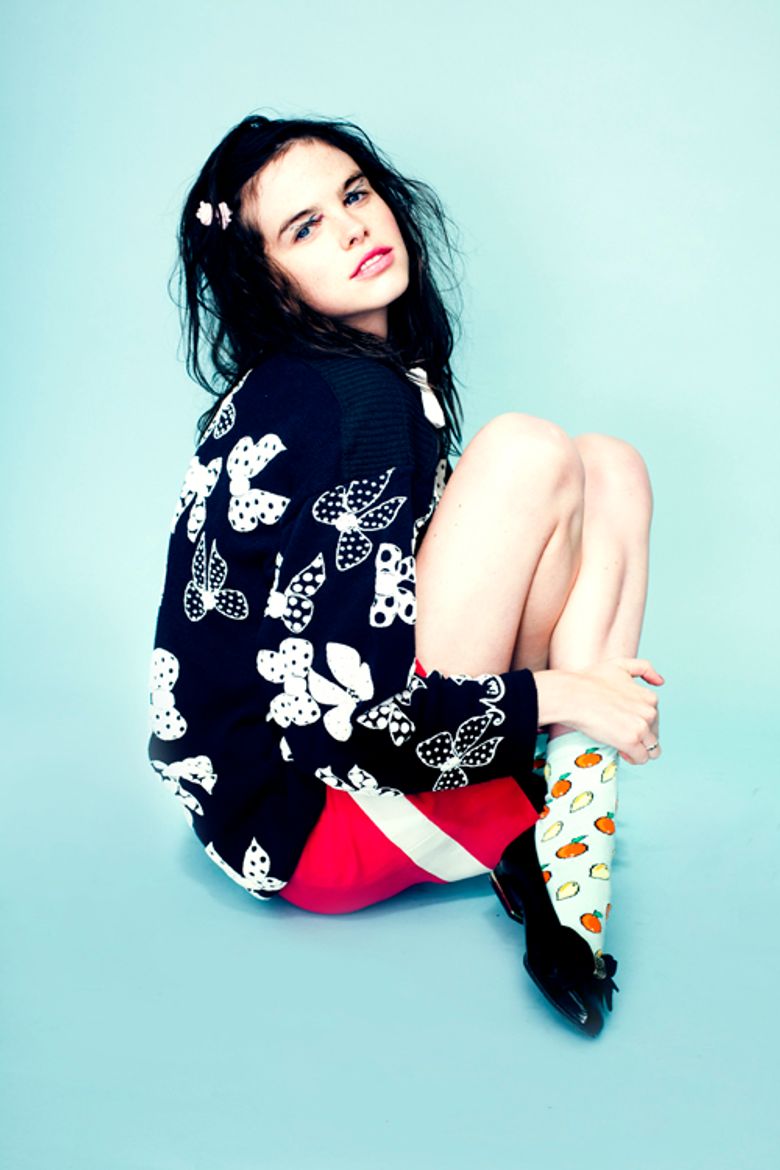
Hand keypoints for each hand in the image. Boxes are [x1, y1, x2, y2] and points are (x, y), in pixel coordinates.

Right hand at [534, 658, 663, 764]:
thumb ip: (643, 668)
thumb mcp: (620, 665)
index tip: (624, 723)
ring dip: (639, 750)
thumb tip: (660, 681)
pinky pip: (641, 758)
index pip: (654, 719)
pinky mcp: (630, 741)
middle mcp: (650, 712)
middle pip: (654, 735)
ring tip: (622, 746)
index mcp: (649, 697)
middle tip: (619, 734)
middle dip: (640, 738)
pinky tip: (621, 751)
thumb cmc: (590, 681)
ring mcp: (641, 727)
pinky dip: (633, 759)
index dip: (638, 723)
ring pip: (652, 750)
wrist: (573, 695)